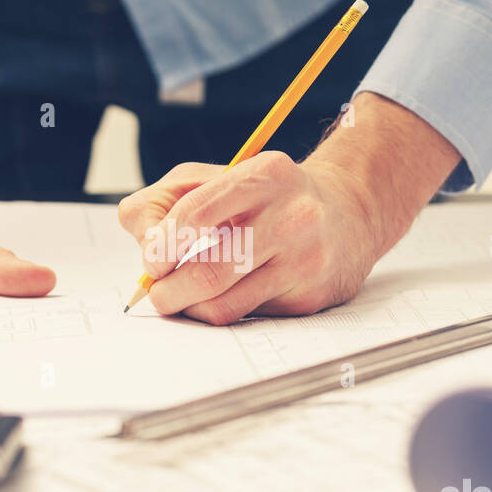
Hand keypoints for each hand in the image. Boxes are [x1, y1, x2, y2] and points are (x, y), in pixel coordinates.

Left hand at [116, 92, 462, 324]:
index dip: (161, 244)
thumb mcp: (216, 178)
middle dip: (168, 290)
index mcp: (266, 174)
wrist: (349, 213)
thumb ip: (165, 200)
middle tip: (157, 293)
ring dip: (188, 309)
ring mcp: (306, 260)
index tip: (151, 258)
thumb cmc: (267, 197)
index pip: (195, 214)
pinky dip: (221, 313)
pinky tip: (222, 297)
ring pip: (224, 304)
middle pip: (208, 270)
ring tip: (180, 299)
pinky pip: (248, 317)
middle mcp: (293, 216)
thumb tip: (142, 242)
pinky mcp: (312, 296)